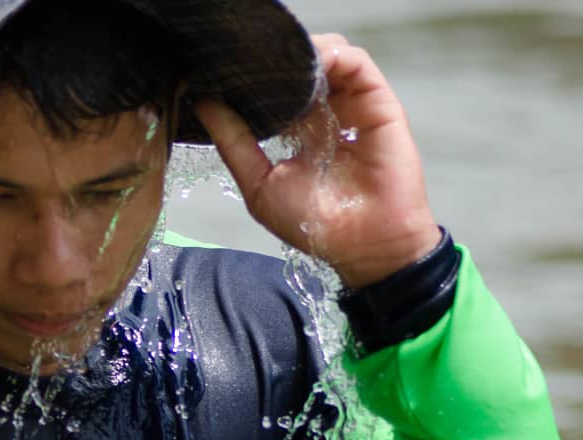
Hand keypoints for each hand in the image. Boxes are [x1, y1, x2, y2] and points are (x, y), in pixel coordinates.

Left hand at [195, 34, 442, 290]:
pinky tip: (314, 61)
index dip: (257, 76)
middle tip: (254, 57)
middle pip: (303, 69)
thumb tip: (204, 103)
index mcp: (298, 132)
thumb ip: (234, 142)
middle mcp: (326, 115)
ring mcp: (353, 107)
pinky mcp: (378, 104)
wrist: (362, 244)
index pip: (278, 90)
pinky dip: (336, 54)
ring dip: (307, 52)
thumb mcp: (259, 183)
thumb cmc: (312, 224)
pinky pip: (359, 65)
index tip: (230, 68)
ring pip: (331, 59)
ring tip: (283, 58)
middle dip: (280, 59)